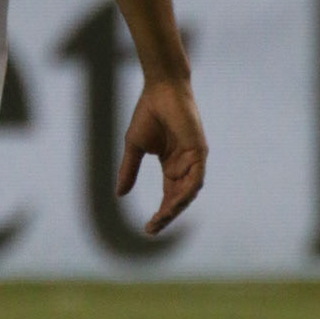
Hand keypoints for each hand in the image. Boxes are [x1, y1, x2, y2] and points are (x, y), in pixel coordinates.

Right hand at [117, 77, 207, 235]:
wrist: (160, 90)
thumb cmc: (148, 113)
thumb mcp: (134, 147)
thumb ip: (129, 170)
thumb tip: (119, 194)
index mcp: (172, 165)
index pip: (169, 195)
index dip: (160, 213)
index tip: (147, 228)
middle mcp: (185, 165)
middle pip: (179, 198)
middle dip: (167, 215)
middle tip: (152, 228)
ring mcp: (194, 159)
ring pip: (189, 192)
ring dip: (176, 207)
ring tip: (161, 219)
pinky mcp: (200, 151)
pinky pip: (196, 178)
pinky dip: (187, 192)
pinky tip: (175, 203)